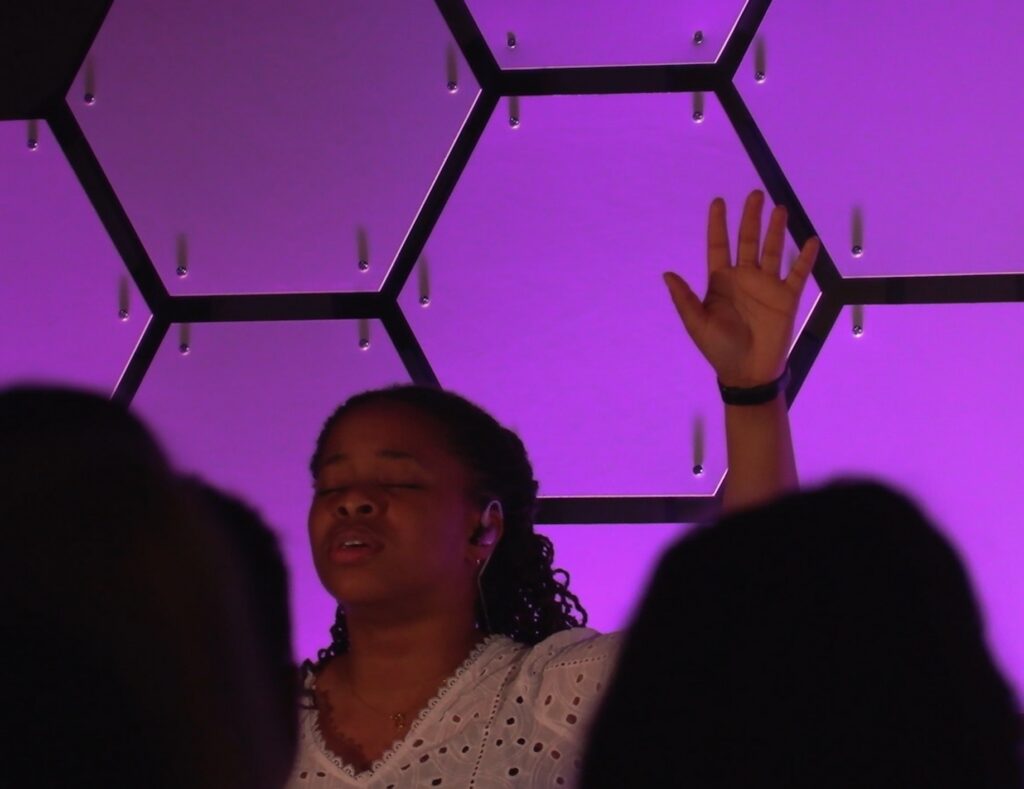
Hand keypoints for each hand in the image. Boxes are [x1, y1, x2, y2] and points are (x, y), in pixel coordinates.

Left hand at [664, 190, 818, 387]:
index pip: (718, 245)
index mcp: (720, 281)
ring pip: (772, 250)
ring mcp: (766, 285)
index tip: (718, 202)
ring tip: (779, 208)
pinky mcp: (787, 297)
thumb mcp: (696, 324)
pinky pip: (798, 272)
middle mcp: (744, 278)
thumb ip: (684, 298)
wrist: (747, 372)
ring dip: (776, 229)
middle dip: (750, 217)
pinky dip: (805, 257)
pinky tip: (810, 239)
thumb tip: (667, 273)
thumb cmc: (719, 348)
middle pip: (747, 240)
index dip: (717, 225)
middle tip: (755, 194)